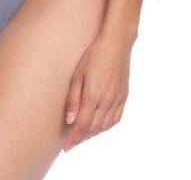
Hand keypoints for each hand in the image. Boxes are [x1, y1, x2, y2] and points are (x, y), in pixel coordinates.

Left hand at [62, 34, 131, 150]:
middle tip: (72, 142)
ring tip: (82, 136)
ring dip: (93, 134)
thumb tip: (69, 120)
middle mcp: (107, 101)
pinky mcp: (123, 97)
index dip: (74, 138)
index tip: (66, 147)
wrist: (116, 43)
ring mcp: (117, 100)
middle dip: (81, 138)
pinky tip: (99, 126)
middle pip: (93, 128)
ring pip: (105, 126)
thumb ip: (74, 99)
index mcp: (94, 96)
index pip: (82, 125)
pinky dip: (106, 127)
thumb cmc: (94, 54)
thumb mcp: (78, 74)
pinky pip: (115, 119)